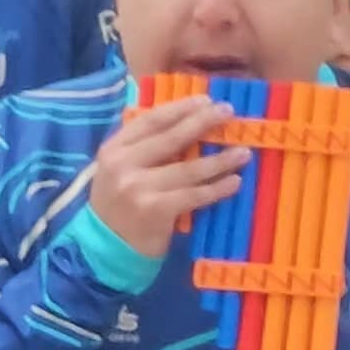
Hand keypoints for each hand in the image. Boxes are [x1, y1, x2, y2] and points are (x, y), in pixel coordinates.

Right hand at [86, 96, 245, 258]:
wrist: (106, 249)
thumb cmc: (120, 204)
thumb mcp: (120, 170)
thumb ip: (143, 148)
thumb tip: (188, 123)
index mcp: (114, 149)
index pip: (151, 121)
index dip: (180, 108)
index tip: (205, 100)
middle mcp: (123, 165)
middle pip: (171, 138)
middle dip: (203, 122)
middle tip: (229, 112)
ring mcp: (138, 188)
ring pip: (188, 169)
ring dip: (220, 160)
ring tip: (243, 152)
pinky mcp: (155, 210)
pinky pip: (194, 195)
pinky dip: (217, 188)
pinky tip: (234, 181)